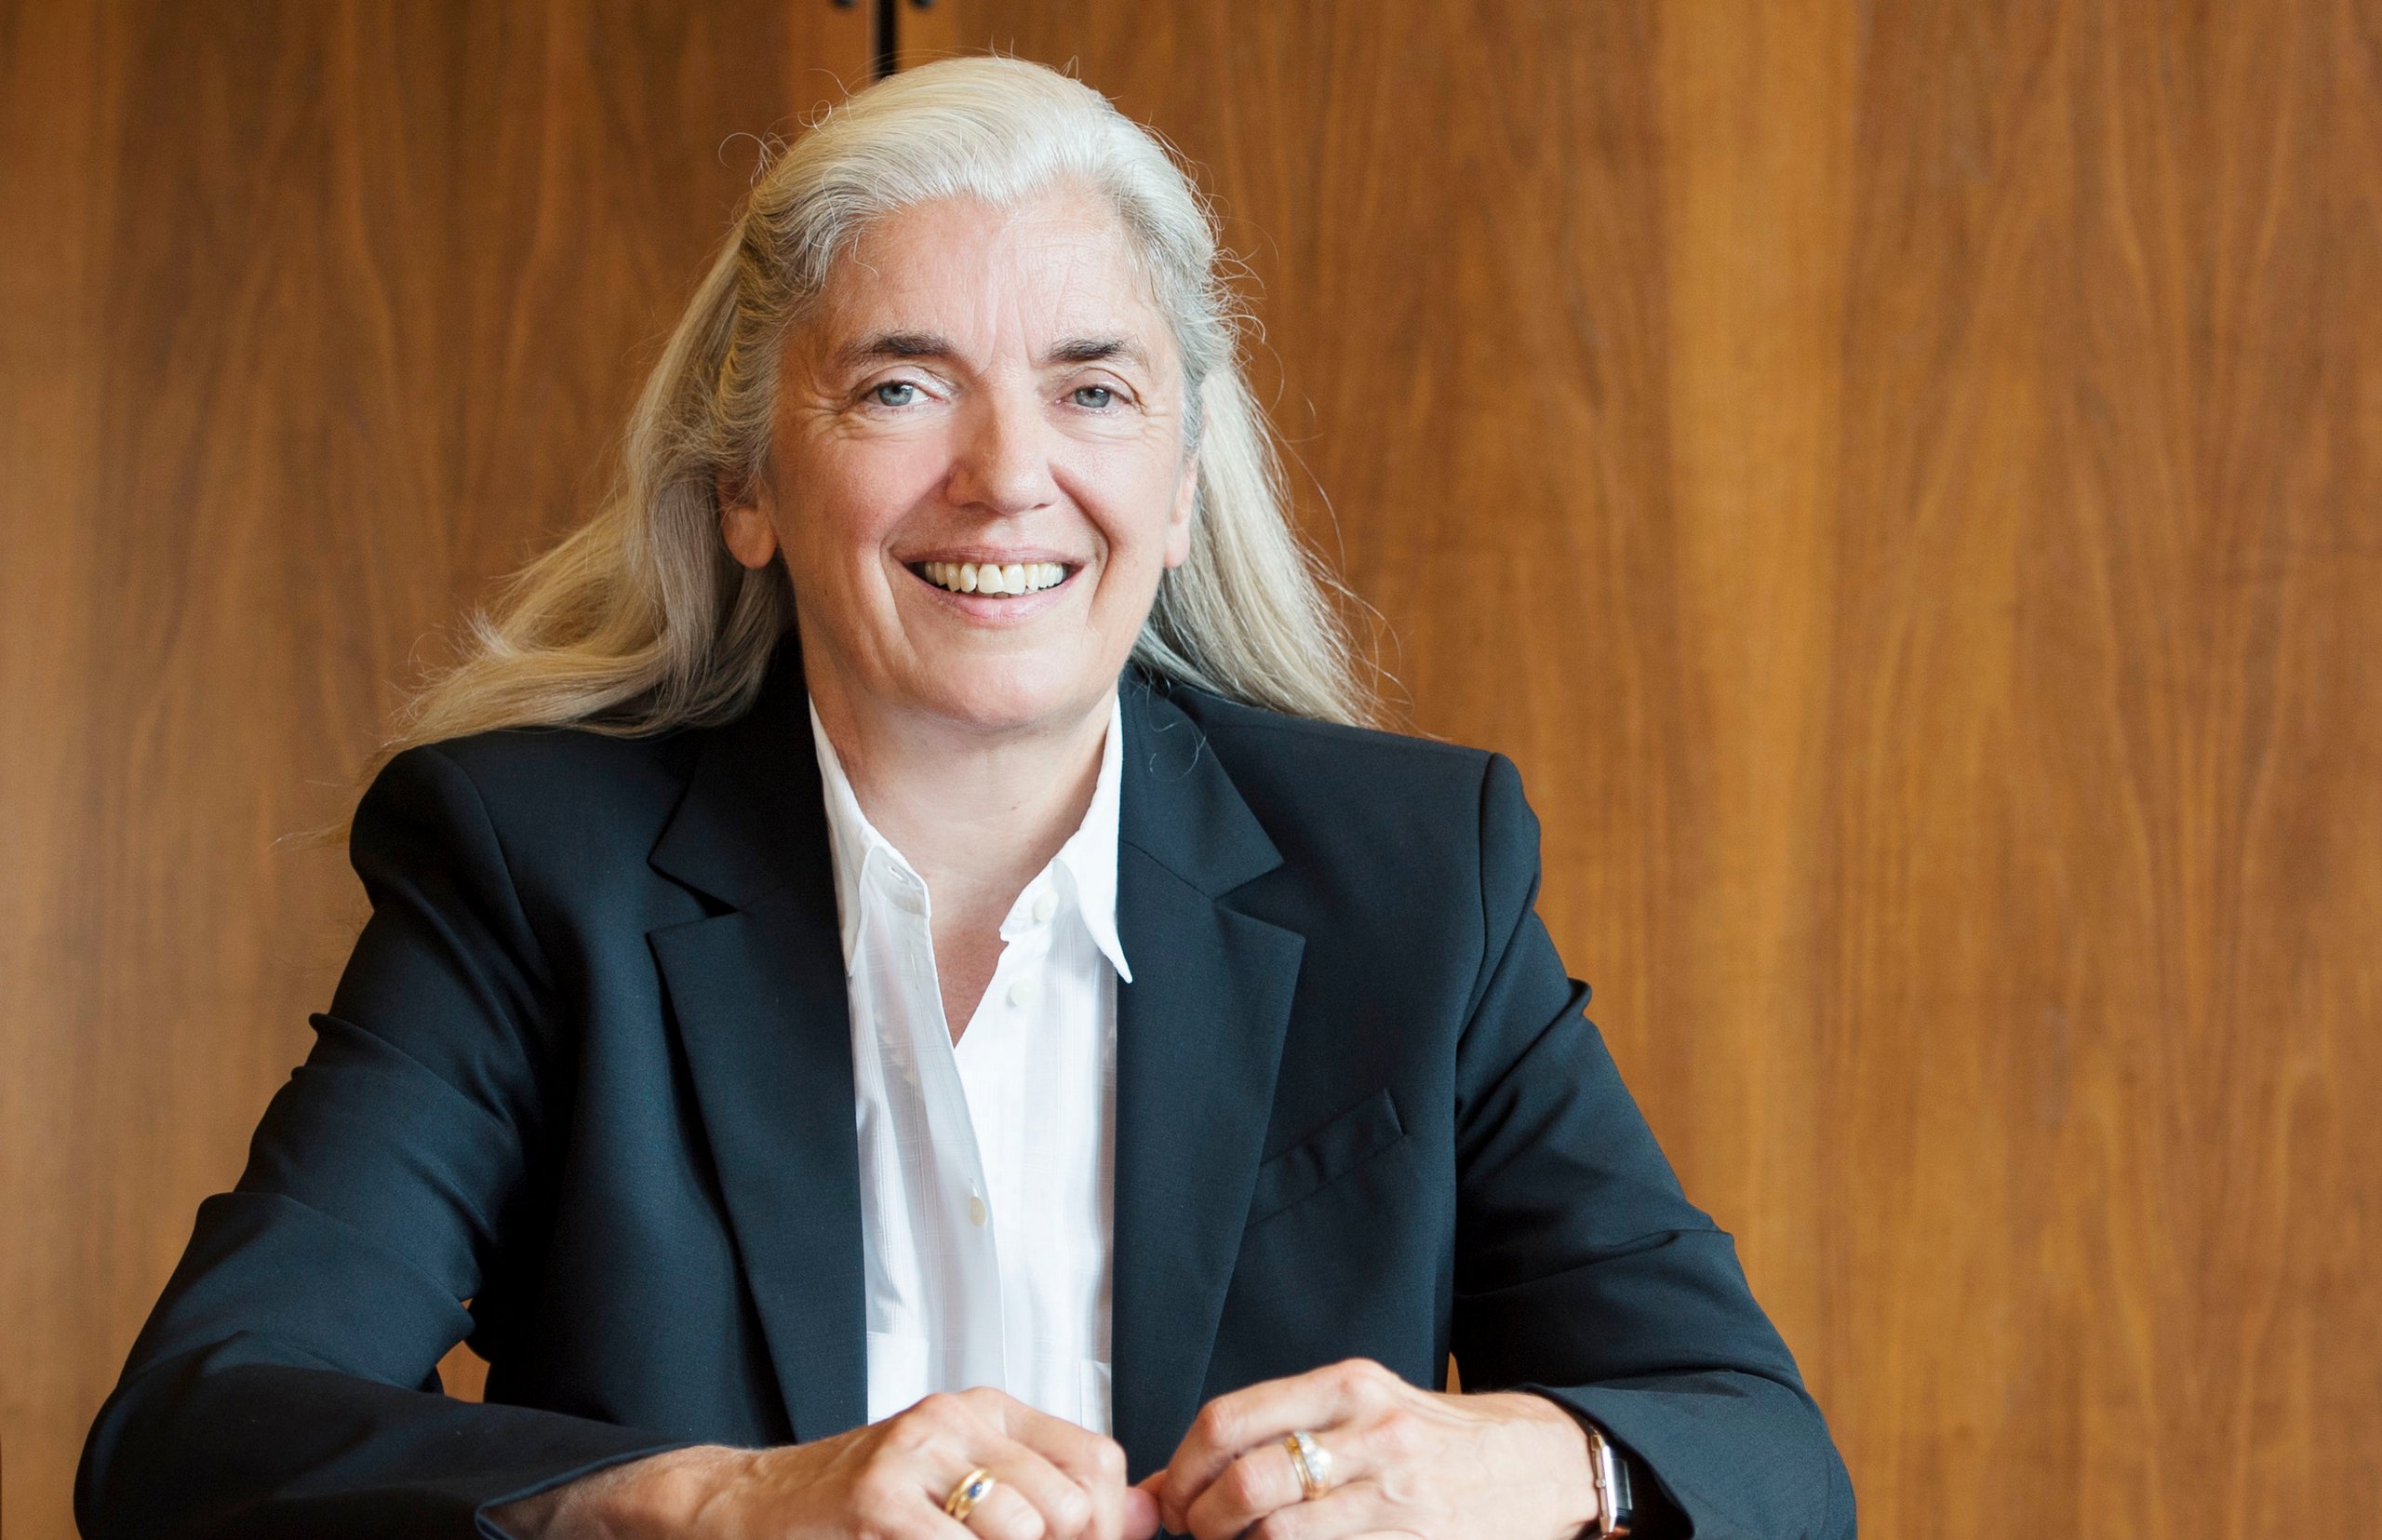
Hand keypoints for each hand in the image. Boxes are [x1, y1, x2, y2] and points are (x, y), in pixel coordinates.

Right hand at [492, 1386, 1159, 1539]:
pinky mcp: (878, 1499)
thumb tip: (1145, 1517)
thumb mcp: (964, 1490)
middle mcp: (959, 1419)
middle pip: (1072, 1506)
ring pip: (1027, 1532)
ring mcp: (916, 1455)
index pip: (1100, 1465)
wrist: (749, 1506)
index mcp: (989, 1411)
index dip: (1102, 1527)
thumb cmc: (861, 1507)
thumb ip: (1052, 1498)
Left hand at [1140, 1358, 1599, 1539]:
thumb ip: (1273, 1432)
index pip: (1230, 1421)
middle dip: (1204, 1521)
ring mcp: (1397, 1495)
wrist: (1533, 1464)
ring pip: (1280, 1536)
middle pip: (1247, 1484)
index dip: (1183, 1469)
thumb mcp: (1358, 1409)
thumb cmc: (1432, 1438)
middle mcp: (1371, 1433)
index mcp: (1347, 1386)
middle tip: (1199, 1532)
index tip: (1173, 1497)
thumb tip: (1169, 1483)